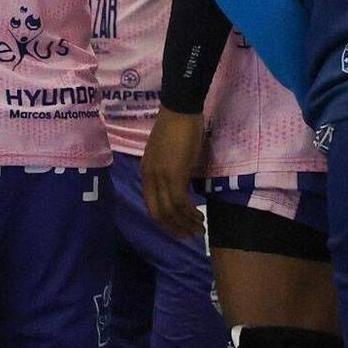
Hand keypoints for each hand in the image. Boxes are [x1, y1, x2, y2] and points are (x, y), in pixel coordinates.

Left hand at [141, 108, 209, 238]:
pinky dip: (190, 213)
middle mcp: (150, 177)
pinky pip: (180, 202)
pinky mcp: (175, 174)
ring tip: (199, 230)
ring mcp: (160, 176)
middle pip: (158, 212)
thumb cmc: (178, 130)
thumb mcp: (169, 157)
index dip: (164, 221)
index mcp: (146, 172)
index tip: (178, 229)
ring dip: (185, 223)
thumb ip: (171, 173)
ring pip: (170, 210)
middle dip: (174, 228)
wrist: (180, 111)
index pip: (151, 205)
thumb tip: (182, 190)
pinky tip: (200, 216)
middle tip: (189, 236)